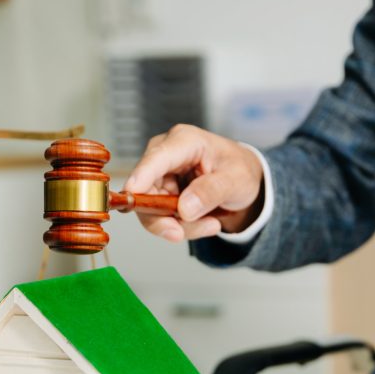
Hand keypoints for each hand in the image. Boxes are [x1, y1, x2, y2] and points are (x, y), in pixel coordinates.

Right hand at [122, 124, 264, 241]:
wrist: (243, 181)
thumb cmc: (239, 170)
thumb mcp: (236, 180)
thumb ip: (211, 191)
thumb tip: (184, 209)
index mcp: (184, 141)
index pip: (157, 158)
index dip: (142, 175)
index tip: (132, 193)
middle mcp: (165, 156)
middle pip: (146, 190)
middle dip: (166, 217)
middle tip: (186, 232)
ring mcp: (159, 176)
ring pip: (152, 211)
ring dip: (182, 225)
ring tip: (211, 224)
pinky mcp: (160, 194)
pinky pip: (161, 219)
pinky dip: (184, 227)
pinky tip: (206, 222)